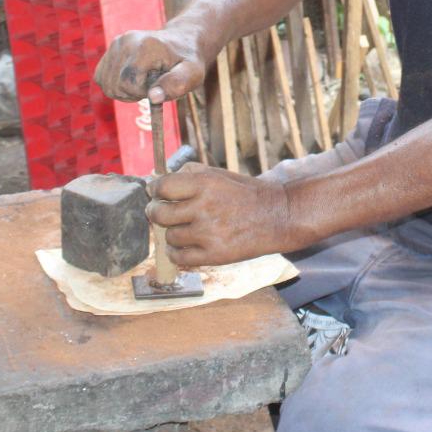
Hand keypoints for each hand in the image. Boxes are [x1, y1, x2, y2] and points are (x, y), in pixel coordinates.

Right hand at [94, 25, 208, 102]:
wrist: (182, 41)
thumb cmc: (188, 61)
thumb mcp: (192, 75)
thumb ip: (176, 85)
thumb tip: (153, 97)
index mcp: (146, 46)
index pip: (128, 83)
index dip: (141, 92)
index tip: (158, 85)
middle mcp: (126, 41)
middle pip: (114, 85)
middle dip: (133, 93)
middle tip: (152, 84)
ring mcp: (116, 43)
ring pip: (106, 84)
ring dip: (124, 90)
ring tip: (144, 80)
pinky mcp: (111, 48)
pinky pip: (101, 77)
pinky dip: (115, 84)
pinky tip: (133, 78)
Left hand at [148, 163, 296, 267]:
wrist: (276, 216)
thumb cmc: (245, 194)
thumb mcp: (218, 174)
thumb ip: (189, 174)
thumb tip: (157, 180)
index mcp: (205, 184)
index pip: (163, 187)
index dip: (155, 190)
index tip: (155, 192)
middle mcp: (204, 207)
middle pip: (160, 213)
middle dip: (155, 212)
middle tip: (159, 212)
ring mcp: (208, 233)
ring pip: (169, 236)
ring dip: (170, 233)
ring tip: (180, 229)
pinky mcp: (214, 255)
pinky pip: (179, 257)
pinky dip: (176, 252)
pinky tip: (182, 246)